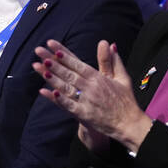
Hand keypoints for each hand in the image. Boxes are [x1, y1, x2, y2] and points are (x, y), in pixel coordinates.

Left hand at [35, 39, 152, 152]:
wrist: (129, 124)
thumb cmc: (125, 101)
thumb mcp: (122, 78)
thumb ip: (112, 60)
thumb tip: (108, 43)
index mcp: (99, 78)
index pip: (77, 62)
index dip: (64, 53)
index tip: (51, 44)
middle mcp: (91, 87)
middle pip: (68, 72)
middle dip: (52, 61)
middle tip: (38, 52)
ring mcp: (86, 101)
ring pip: (66, 87)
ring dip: (51, 77)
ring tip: (39, 67)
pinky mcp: (84, 115)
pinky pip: (68, 105)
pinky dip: (57, 99)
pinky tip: (46, 92)